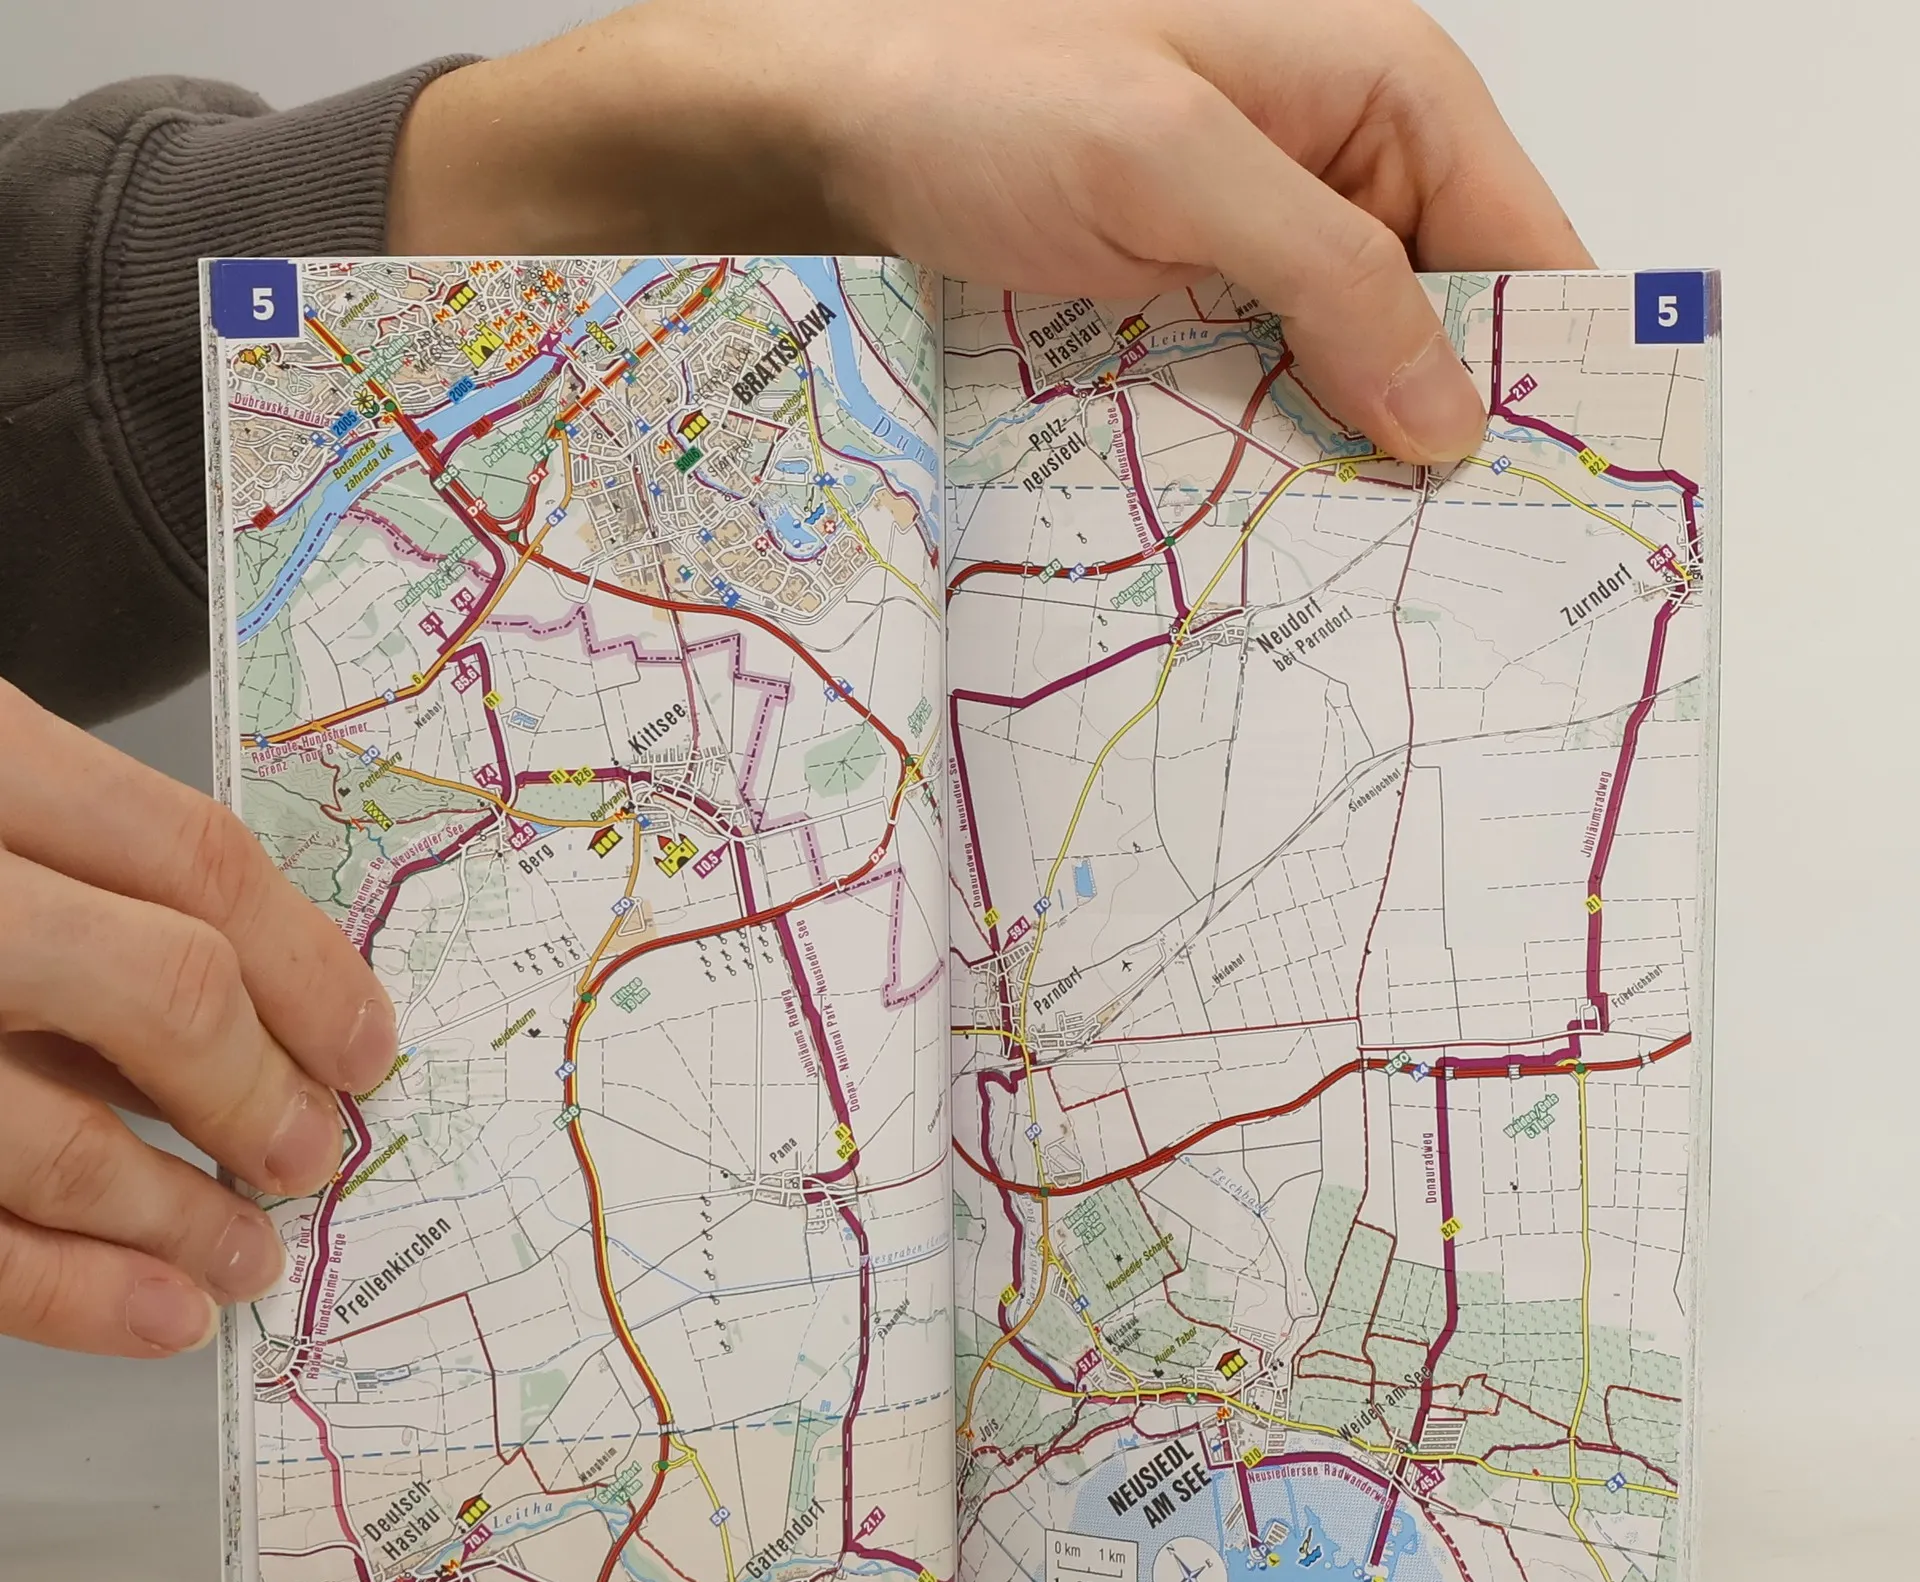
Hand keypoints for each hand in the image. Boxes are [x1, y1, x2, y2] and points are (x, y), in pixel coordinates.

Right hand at [0, 682, 396, 1356]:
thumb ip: (86, 876)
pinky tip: (151, 1312)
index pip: (191, 862)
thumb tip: (269, 1014)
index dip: (309, 968)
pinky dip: (65, 1289)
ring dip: (180, 1215)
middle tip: (314, 1153)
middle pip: (157, 988)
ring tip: (248, 1255)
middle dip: (259, 1093)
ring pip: (55, 1135)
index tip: (365, 1046)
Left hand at [388, 0, 1589, 463]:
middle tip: (1452, 582)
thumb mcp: (1172, 166)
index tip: (1565, 507)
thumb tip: (1453, 415)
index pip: (1525, 242)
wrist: (823, 127)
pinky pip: (1274, 393)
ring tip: (1368, 584)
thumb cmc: (978, 92)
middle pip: (1450, 326)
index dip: (1554, 370)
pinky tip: (1273, 535)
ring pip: (1359, 374)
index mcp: (1381, 90)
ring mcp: (1264, 243)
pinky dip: (1279, 460)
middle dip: (1447, 442)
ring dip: (1357, 467)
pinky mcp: (1197, 305)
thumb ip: (1331, 279)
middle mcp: (1341, 165)